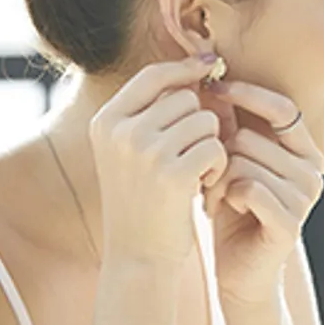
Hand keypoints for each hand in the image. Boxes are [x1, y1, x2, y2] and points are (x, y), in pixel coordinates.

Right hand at [90, 54, 229, 265]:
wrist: (139, 257)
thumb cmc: (142, 202)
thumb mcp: (132, 152)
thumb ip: (155, 112)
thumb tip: (201, 68)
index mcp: (106, 122)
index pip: (152, 76)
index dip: (184, 69)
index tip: (209, 67)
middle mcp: (121, 132)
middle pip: (186, 98)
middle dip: (200, 123)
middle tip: (192, 156)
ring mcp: (146, 152)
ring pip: (205, 122)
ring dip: (211, 145)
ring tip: (193, 174)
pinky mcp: (174, 173)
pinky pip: (216, 147)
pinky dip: (217, 167)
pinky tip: (201, 187)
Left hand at [203, 81, 323, 304]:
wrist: (240, 271)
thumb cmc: (233, 211)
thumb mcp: (231, 162)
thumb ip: (230, 127)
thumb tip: (211, 80)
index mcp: (303, 150)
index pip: (283, 108)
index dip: (248, 94)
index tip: (213, 88)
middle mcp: (311, 170)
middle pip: (254, 138)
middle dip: (220, 155)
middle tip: (208, 176)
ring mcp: (304, 198)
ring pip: (246, 163)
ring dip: (219, 179)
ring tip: (214, 196)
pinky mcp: (290, 222)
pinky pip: (249, 189)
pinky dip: (227, 197)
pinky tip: (224, 209)